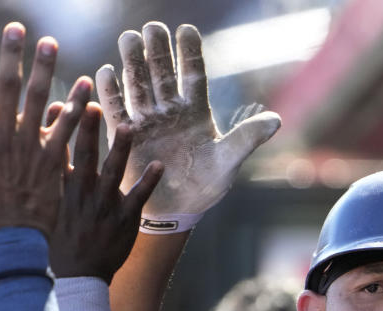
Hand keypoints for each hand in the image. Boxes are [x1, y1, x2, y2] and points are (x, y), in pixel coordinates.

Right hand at [0, 23, 90, 239]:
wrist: (8, 240)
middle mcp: (2, 137)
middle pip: (7, 86)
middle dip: (11, 55)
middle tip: (17, 28)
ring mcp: (30, 147)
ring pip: (39, 100)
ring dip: (44, 70)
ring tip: (49, 44)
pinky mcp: (53, 161)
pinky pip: (67, 128)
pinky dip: (76, 106)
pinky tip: (85, 86)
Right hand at [48, 102, 162, 280]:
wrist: (79, 276)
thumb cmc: (63, 240)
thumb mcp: (52, 207)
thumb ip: (57, 177)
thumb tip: (53, 148)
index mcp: (63, 191)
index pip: (58, 153)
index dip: (60, 128)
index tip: (63, 103)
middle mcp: (82, 195)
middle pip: (84, 157)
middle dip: (87, 130)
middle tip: (92, 104)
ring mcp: (104, 207)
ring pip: (111, 173)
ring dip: (120, 149)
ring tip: (128, 126)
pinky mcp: (125, 220)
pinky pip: (139, 197)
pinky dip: (149, 181)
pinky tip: (159, 164)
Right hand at [94, 22, 280, 218]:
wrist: (177, 211)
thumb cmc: (205, 185)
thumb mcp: (228, 162)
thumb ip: (247, 138)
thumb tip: (276, 120)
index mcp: (196, 111)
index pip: (193, 75)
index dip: (190, 53)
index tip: (186, 29)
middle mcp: (170, 110)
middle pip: (162, 73)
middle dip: (158, 50)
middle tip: (152, 28)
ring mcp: (148, 121)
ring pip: (139, 85)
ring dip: (133, 62)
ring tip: (128, 38)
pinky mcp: (128, 136)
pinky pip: (118, 109)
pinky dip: (112, 92)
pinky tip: (106, 71)